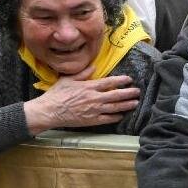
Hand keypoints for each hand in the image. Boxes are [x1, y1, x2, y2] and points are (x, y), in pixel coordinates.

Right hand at [23, 70, 139, 133]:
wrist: (50, 111)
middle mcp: (94, 98)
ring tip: (135, 103)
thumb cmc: (57, 94)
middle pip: (116, 95)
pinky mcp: (91, 121)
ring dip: (126, 105)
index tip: (129, 79)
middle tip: (138, 92)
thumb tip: (93, 67)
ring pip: (114, 107)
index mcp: (89, 87)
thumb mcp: (68, 79)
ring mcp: (94, 110)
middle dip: (128, 93)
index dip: (121, 81)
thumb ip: (83, 73)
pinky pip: (107, 119)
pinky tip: (121, 115)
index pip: (109, 82)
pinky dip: (116, 117)